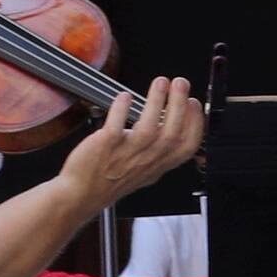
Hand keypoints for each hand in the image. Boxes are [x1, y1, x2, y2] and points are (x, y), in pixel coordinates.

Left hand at [73, 79, 205, 203]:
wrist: (80, 193)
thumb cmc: (109, 181)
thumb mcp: (145, 172)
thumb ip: (160, 151)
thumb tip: (171, 121)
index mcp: (158, 165)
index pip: (187, 146)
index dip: (195, 123)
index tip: (193, 103)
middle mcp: (146, 160)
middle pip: (172, 133)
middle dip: (179, 104)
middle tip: (180, 83)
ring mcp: (125, 154)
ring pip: (148, 128)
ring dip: (156, 102)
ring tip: (160, 83)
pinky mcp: (105, 146)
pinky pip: (116, 125)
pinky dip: (122, 109)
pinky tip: (125, 96)